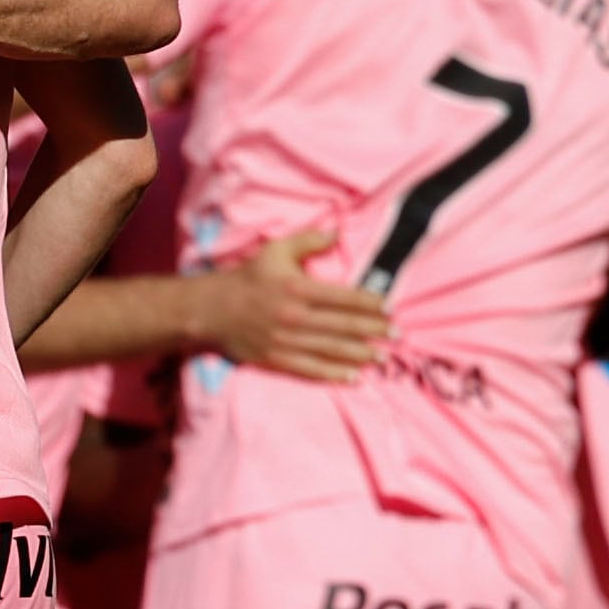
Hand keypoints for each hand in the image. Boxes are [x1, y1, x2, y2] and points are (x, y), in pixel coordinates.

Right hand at [190, 227, 390, 382]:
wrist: (211, 309)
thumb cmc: (248, 278)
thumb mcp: (275, 250)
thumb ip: (308, 240)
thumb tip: (338, 232)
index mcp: (297, 288)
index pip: (343, 297)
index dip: (370, 303)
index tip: (390, 308)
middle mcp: (294, 316)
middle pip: (342, 325)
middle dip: (373, 330)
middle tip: (397, 334)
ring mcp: (286, 341)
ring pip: (331, 349)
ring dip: (360, 354)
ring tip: (383, 356)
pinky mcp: (277, 359)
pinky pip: (311, 369)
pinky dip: (334, 373)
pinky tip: (354, 376)